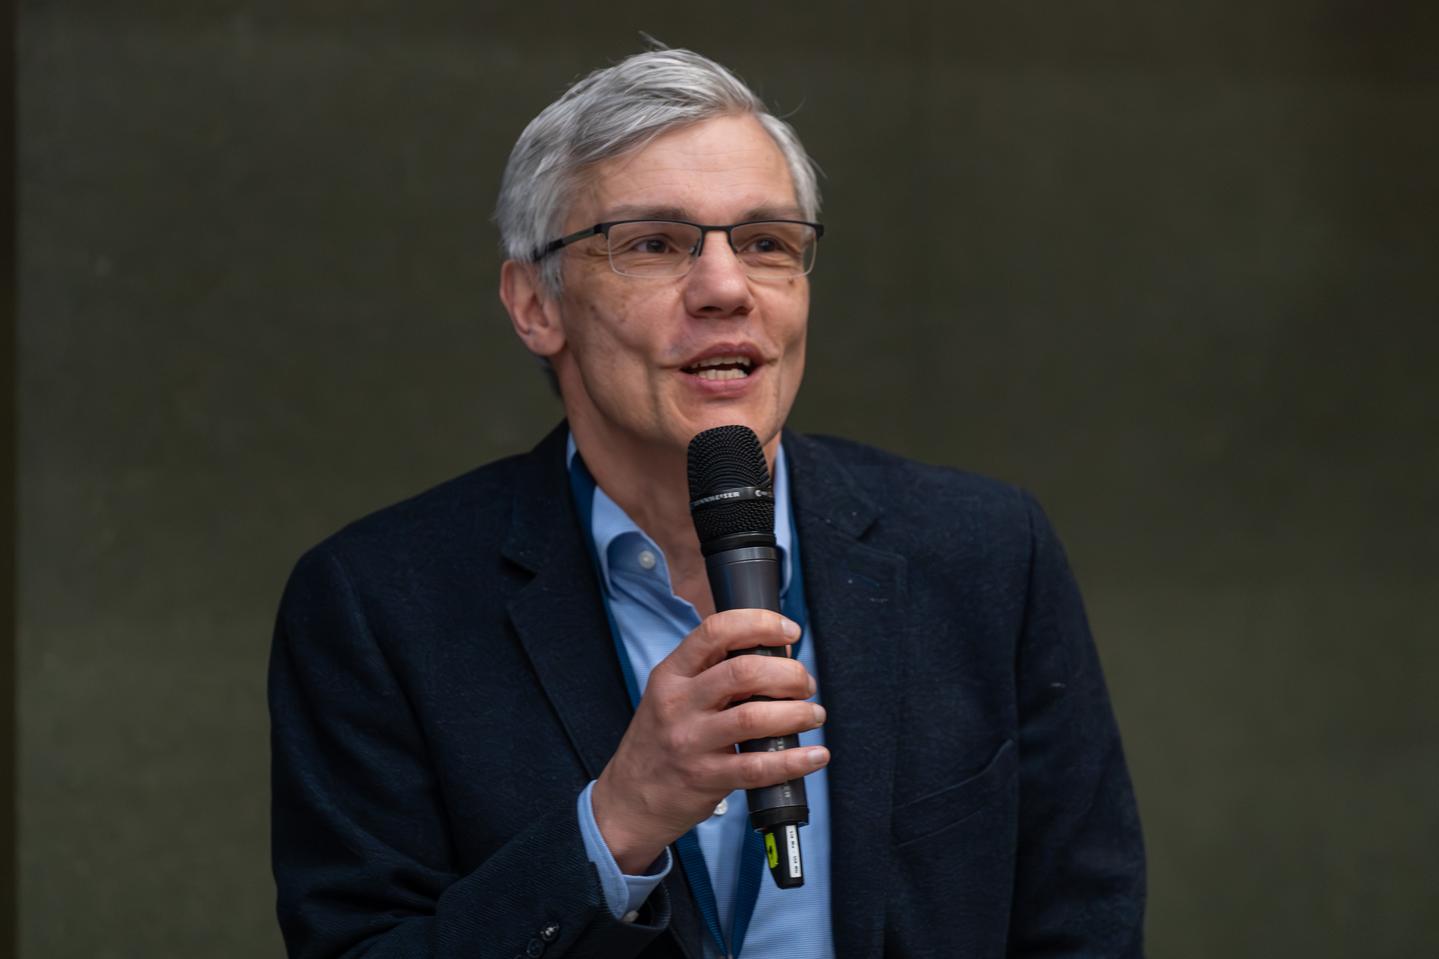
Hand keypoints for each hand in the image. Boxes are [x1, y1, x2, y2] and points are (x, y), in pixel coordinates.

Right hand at [591, 608, 829, 872]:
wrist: (629, 799)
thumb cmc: (659, 742)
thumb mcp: (673, 696)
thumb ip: (715, 673)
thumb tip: (777, 655)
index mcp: (671, 674)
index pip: (715, 632)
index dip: (759, 624)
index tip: (789, 630)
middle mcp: (678, 704)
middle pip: (743, 672)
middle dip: (788, 673)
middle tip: (805, 683)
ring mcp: (690, 742)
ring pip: (754, 717)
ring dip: (797, 713)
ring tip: (813, 714)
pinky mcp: (705, 778)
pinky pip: (758, 767)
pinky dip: (794, 760)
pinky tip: (815, 755)